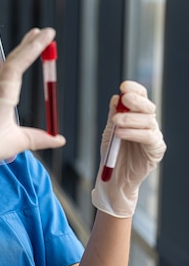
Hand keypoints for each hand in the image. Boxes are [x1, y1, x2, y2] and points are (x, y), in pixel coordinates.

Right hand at [0, 28, 64, 196]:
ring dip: (33, 44)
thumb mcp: (24, 140)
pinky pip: (18, 62)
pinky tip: (41, 39)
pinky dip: (30, 50)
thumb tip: (59, 139)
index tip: (34, 44)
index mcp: (1, 98)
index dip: (26, 56)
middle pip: (16, 61)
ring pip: (17, 58)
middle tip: (41, 32)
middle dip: (29, 45)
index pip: (15, 71)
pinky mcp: (1, 85)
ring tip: (46, 32)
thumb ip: (42, 138)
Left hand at [92, 80, 165, 216]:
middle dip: (135, 101)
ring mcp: (154, 136)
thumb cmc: (113, 154)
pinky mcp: (156, 149)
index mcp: (138, 116)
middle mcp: (149, 123)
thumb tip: (115, 98)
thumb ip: (114, 116)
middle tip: (123, 100)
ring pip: (148, 121)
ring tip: (116, 123)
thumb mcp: (110, 132)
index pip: (141, 97)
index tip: (123, 86)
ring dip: (130, 119)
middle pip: (148, 106)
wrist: (115, 178)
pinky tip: (122, 133)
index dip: (134, 90)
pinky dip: (134, 133)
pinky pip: (148, 137)